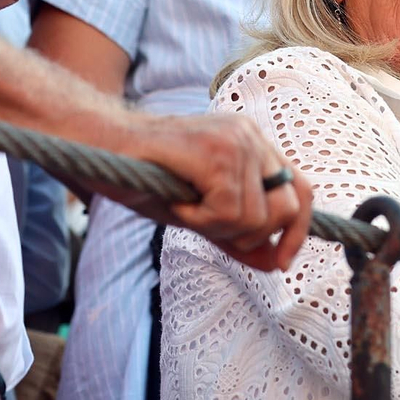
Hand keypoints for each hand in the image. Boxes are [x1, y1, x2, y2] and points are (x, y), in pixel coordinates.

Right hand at [105, 111, 312, 272]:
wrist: (97, 146)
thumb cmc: (145, 178)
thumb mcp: (201, 214)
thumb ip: (239, 234)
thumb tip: (276, 263)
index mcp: (253, 145)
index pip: (302, 190)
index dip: (297, 232)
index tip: (280, 263)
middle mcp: (251, 136)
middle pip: (287, 207)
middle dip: (252, 235)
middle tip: (207, 226)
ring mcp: (236, 139)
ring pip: (257, 216)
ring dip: (217, 228)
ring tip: (185, 209)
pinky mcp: (214, 150)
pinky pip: (228, 211)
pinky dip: (199, 221)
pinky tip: (176, 204)